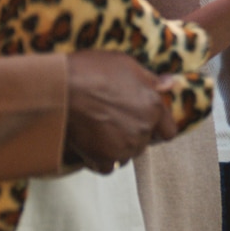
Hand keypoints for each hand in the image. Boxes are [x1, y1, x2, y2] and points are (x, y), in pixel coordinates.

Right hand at [64, 52, 178, 171]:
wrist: (60, 90)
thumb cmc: (92, 71)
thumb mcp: (125, 64)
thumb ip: (150, 79)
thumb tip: (169, 84)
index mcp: (153, 107)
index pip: (168, 131)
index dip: (158, 127)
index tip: (145, 122)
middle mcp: (142, 130)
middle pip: (145, 142)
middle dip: (133, 133)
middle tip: (113, 119)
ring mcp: (123, 147)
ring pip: (127, 155)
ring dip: (118, 147)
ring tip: (100, 130)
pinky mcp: (103, 158)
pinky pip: (108, 166)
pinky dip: (101, 159)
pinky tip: (91, 145)